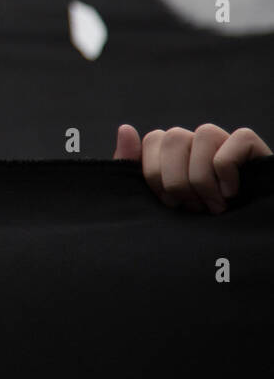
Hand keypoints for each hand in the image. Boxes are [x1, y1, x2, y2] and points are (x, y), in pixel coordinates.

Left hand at [114, 124, 271, 213]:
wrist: (238, 249)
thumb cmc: (196, 227)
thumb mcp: (158, 201)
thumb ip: (134, 168)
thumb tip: (125, 129)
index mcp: (175, 154)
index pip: (153, 139)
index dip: (154, 174)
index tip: (169, 203)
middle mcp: (199, 144)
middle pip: (173, 136)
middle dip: (176, 180)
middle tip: (191, 208)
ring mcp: (227, 143)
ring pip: (204, 133)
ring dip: (203, 178)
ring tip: (213, 206)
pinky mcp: (254, 147)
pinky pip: (238, 138)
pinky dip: (228, 170)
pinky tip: (231, 194)